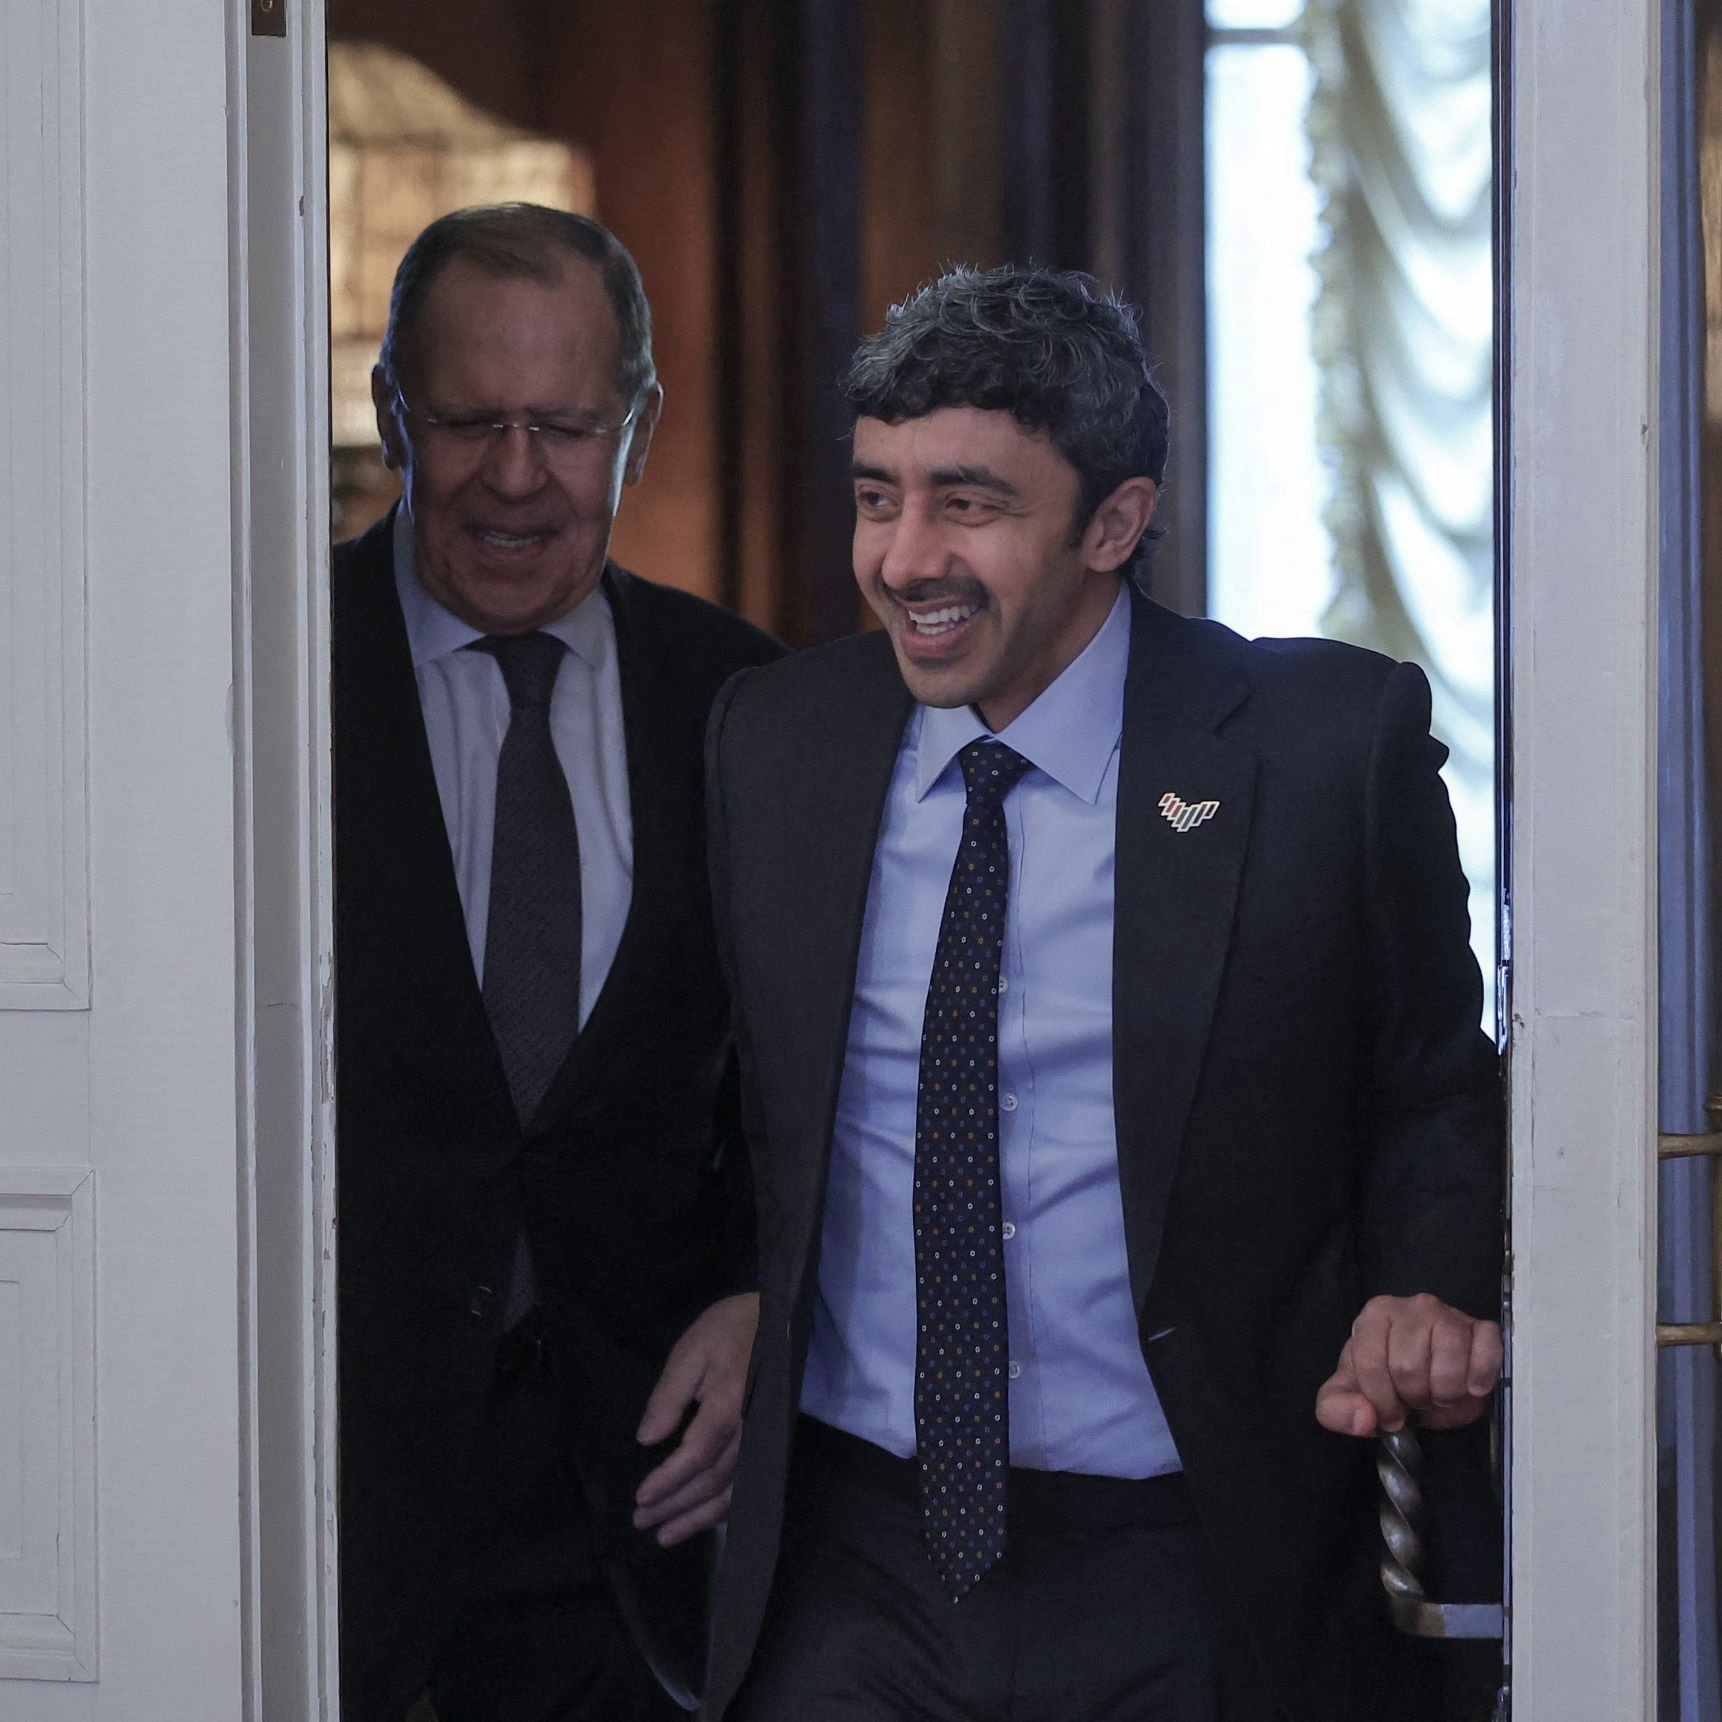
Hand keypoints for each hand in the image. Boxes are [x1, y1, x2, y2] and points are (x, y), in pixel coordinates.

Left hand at [632, 1292, 757, 1546]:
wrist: (778, 1319)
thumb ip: (669, 1396)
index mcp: (730, 1402)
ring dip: (698, 1516)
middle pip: (713, 1479)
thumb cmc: (727, 1330)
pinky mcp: (767, 1442)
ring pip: (732, 1490)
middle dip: (676, 1505)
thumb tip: (646, 1439)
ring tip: (665, 1535)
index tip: (642, 1497)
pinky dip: (723, 1508)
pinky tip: (701, 1520)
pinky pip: (748, 1484)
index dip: (669, 1480)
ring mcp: (764, 1438)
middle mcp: (751, 1428)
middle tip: (642, 1521)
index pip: (697, 1453)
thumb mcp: (690, 1351)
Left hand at [1315, 1293, 1501, 1437]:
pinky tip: (1472, 1388)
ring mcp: (1448, 1314)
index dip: (1382, 1401)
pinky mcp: (1481, 1328)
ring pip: (1448, 1359)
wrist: (1422, 1375)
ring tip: (1440, 1395)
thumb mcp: (1348, 1395)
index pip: (1370, 1363)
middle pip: (1409, 1366)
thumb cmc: (1383, 1379)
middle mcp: (1411, 1307)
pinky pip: (1487, 1350)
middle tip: (1417, 1400)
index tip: (1391, 1414)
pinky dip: (1481, 1376)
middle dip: (1414, 1397)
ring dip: (1446, 1392)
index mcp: (1374, 1316)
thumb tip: (1364, 1418)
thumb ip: (1337, 1409)